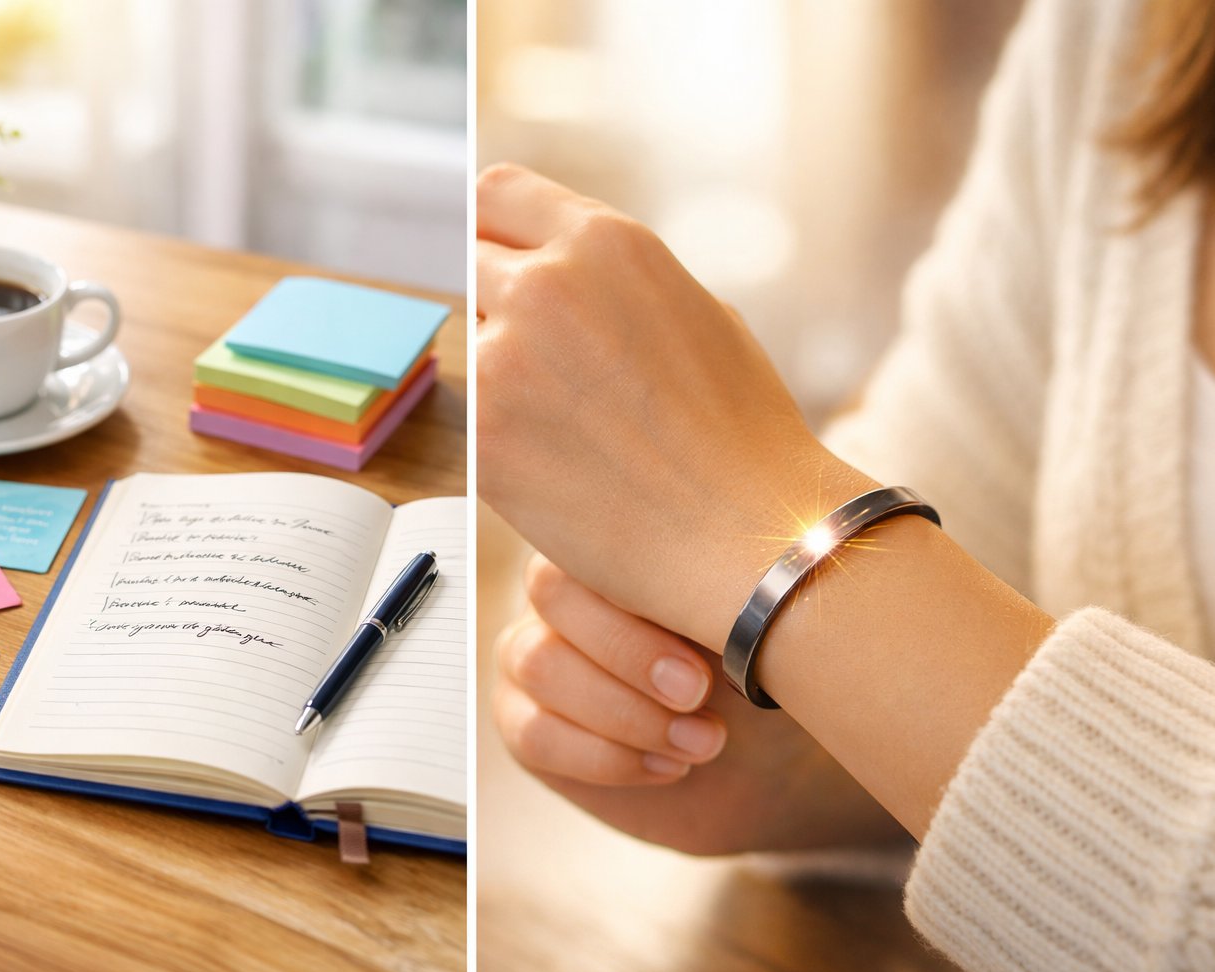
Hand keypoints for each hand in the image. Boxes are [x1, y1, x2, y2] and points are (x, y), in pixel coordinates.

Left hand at [477, 164, 872, 649]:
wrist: (747, 533)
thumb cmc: (739, 432)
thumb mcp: (692, 309)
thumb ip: (613, 282)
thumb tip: (561, 273)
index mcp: (607, 241)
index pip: (498, 194)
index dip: (494, 230)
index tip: (496, 258)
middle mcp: (547, 283)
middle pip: (469, 259)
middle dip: (493, 297)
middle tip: (532, 354)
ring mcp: (506, 355)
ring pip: (467, 340)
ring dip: (498, 368)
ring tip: (564, 421)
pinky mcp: (483, 431)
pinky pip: (469, 412)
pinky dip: (497, 432)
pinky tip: (555, 463)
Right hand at [494, 553, 906, 854]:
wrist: (774, 765)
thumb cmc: (773, 676)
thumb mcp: (773, 633)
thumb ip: (741, 595)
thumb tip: (740, 586)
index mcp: (623, 547)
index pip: (592, 538)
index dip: (641, 598)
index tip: (709, 657)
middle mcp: (567, 589)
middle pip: (552, 592)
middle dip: (628, 651)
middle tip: (698, 697)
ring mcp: (536, 651)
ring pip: (538, 664)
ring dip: (623, 712)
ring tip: (703, 743)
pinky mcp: (527, 721)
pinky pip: (533, 733)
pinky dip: (605, 757)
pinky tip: (669, 766)